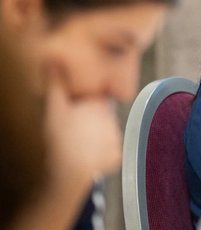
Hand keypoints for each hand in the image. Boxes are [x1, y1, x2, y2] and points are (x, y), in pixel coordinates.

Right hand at [43, 63, 123, 194]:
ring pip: (106, 135)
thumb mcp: (54, 107)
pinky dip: (101, 154)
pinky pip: (109, 153)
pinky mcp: (117, 157)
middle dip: (92, 121)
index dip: (88, 104)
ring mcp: (116, 139)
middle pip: (102, 117)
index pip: (97, 100)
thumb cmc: (61, 137)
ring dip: (97, 137)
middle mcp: (113, 120)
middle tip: (74, 129)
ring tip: (79, 144)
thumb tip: (53, 61)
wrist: (70, 168)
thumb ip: (55, 85)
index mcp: (100, 105)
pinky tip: (87, 156)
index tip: (77, 111)